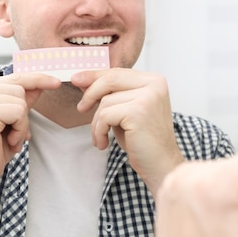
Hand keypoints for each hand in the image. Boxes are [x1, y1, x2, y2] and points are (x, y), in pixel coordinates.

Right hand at [0, 73, 60, 222]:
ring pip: (21, 101)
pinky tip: (7, 140)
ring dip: (21, 123)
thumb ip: (22, 100)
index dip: (38, 78)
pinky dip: (20, 128)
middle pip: (21, 88)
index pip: (16, 76)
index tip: (56, 82)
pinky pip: (18, 112)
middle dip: (24, 113)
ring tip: (8, 137)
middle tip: (11, 133)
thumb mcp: (12, 120)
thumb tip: (42, 83)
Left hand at [73, 68, 183, 196]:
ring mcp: (148, 96)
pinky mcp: (138, 111)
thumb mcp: (125, 110)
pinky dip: (99, 131)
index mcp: (154, 80)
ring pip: (105, 101)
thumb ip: (110, 94)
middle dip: (90, 93)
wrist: (160, 164)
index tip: (76, 79)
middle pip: (110, 79)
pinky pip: (105, 115)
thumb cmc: (143, 140)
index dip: (95, 76)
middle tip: (81, 108)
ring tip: (101, 137)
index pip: (118, 72)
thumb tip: (83, 80)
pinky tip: (103, 143)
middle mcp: (154, 84)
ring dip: (96, 122)